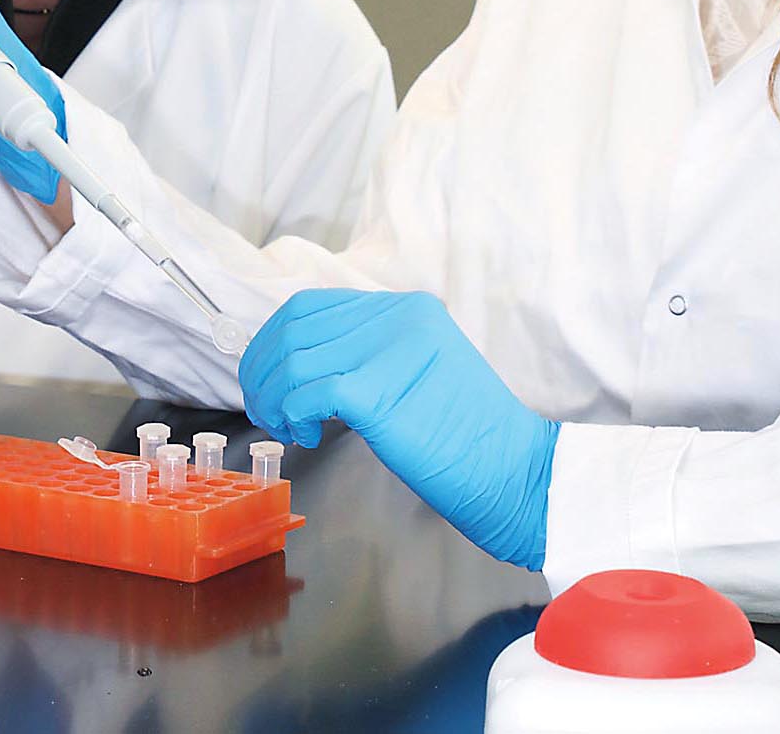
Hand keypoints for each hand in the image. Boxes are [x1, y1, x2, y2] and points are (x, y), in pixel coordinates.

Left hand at [239, 289, 558, 569]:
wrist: (516, 472)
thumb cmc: (467, 437)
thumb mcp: (419, 371)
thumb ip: (370, 354)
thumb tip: (303, 365)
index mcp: (407, 308)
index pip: (312, 306)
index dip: (274, 341)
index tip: (266, 377)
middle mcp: (398, 317)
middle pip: (294, 327)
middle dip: (263, 369)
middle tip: (265, 409)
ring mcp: (390, 351)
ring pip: (294, 360)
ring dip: (274, 397)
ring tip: (287, 428)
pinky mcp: (380, 393)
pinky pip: (308, 393)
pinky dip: (292, 416)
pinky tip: (306, 436)